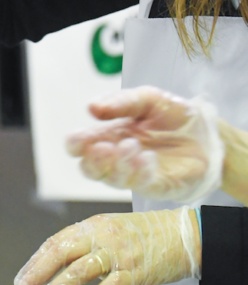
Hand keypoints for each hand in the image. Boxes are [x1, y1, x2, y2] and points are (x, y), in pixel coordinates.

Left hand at [14, 208, 199, 284]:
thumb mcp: (109, 231)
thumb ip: (83, 245)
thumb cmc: (143, 235)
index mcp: (91, 226)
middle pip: (60, 253)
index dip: (35, 262)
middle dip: (37, 274)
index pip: (54, 243)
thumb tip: (55, 264)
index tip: (21, 279)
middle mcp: (100, 237)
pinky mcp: (132, 273)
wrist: (183, 235)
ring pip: (78, 272)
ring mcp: (116, 255)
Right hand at [66, 86, 223, 201]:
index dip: (74, 144)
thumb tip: (91, 108)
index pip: (80, 146)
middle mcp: (116, 158)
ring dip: (117, 164)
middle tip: (105, 147)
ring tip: (132, 146)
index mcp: (108, 136)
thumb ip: (120, 102)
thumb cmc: (173, 117)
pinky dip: (139, 172)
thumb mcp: (147, 99)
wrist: (209, 132)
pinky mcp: (155, 186)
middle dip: (92, 161)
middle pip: (89, 169)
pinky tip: (147, 158)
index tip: (77, 139)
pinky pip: (140, 185)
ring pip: (112, 179)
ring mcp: (134, 174)